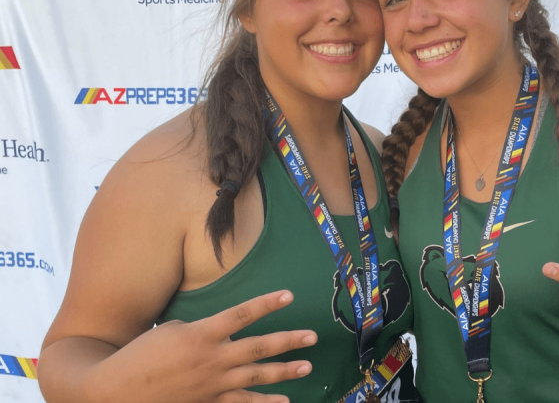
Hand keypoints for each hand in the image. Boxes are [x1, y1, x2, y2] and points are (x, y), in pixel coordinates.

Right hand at [90, 290, 316, 402]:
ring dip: (284, 371)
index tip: (289, 296)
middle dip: (288, 341)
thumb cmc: (141, 355)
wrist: (116, 391)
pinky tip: (283, 402)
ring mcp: (212, 384)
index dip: (267, 304)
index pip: (242, 315)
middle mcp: (212, 359)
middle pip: (258, 347)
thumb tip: (224, 332)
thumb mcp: (172, 330)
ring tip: (307, 366)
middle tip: (313, 337)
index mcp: (201, 334)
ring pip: (256, 377)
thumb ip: (202, 330)